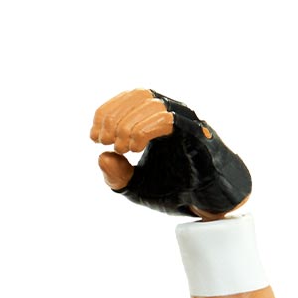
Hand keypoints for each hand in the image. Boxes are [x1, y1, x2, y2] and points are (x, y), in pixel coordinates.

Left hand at [89, 89, 250, 218]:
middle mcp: (172, 114)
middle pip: (138, 95)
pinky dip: (145, 129)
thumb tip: (101, 157)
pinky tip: (135, 148)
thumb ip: (116, 175)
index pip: (128, 99)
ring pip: (152, 103)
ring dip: (128, 124)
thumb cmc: (172, 189)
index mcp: (155, 120)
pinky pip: (169, 119)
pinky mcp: (196, 133)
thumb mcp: (134, 186)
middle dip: (113, 118)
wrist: (203, 201)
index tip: (94, 138)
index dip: (105, 114)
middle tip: (105, 142)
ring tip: (123, 149)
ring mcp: (186, 121)